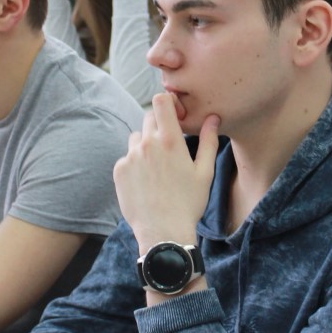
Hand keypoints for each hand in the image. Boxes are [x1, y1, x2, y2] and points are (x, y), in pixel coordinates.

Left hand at [114, 93, 220, 251]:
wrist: (163, 231)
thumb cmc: (188, 203)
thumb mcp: (204, 172)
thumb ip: (208, 141)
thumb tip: (213, 118)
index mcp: (170, 140)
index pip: (161, 101)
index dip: (167, 102)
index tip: (174, 113)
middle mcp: (147, 144)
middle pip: (148, 118)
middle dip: (159, 126)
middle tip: (169, 147)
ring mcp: (130, 156)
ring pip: (137, 138)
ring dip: (145, 145)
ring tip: (157, 168)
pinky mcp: (119, 170)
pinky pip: (127, 157)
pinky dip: (135, 164)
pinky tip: (146, 182)